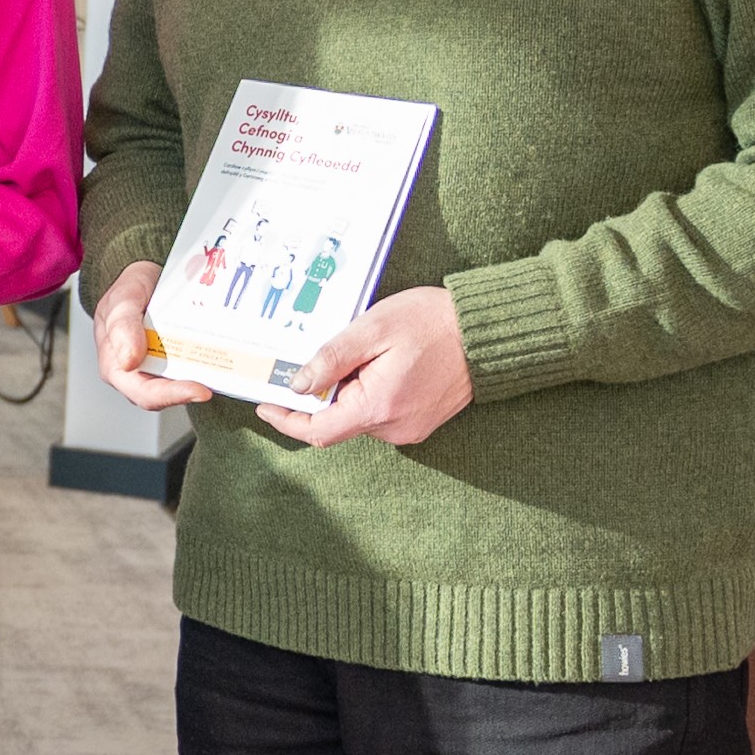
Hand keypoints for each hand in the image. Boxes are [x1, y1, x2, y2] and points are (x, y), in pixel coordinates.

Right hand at [91, 260, 209, 411]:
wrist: (146, 278)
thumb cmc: (129, 290)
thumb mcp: (121, 299)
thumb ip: (122, 326)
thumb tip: (129, 360)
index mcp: (116, 366)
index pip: (143, 392)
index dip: (170, 395)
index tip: (199, 390)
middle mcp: (137, 373)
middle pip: (164, 396)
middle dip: (189, 393)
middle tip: (213, 388)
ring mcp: (158, 368)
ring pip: (179, 386)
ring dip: (201, 381)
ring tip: (225, 372)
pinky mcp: (177, 362)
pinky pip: (191, 370)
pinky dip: (206, 367)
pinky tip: (222, 359)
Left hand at [262, 283, 470, 447]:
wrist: (489, 330)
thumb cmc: (433, 322)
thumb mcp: (372, 329)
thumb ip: (331, 359)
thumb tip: (298, 385)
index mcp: (378, 408)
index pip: (318, 431)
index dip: (287, 420)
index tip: (266, 405)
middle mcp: (395, 428)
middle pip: (336, 423)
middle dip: (319, 397)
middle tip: (311, 362)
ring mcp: (410, 427)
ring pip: (357, 417)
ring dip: (346, 393)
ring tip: (360, 355)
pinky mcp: (421, 421)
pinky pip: (380, 414)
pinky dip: (367, 394)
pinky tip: (378, 365)